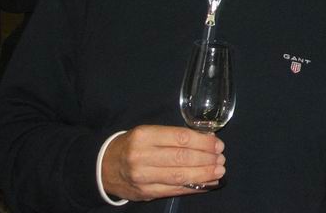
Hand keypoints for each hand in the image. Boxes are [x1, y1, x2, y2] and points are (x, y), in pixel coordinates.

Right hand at [102, 125, 225, 200]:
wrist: (104, 167)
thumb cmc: (133, 145)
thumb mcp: (148, 132)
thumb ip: (172, 135)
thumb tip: (205, 139)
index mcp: (144, 136)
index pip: (180, 138)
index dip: (202, 142)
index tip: (217, 143)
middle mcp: (142, 157)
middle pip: (182, 158)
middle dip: (206, 159)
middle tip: (221, 158)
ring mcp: (143, 178)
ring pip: (180, 176)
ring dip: (204, 174)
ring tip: (219, 170)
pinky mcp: (146, 193)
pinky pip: (175, 190)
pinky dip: (194, 187)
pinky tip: (208, 183)